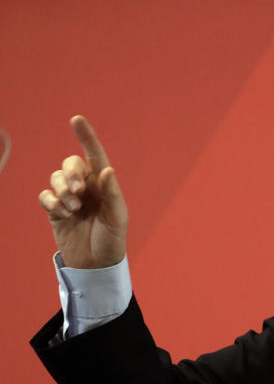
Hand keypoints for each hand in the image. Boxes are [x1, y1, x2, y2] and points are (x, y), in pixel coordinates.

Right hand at [38, 116, 127, 268]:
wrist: (96, 264)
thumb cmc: (112, 240)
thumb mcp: (117, 218)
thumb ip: (112, 193)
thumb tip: (106, 169)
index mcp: (104, 185)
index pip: (94, 155)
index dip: (86, 137)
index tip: (76, 119)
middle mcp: (86, 187)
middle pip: (70, 164)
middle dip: (71, 173)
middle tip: (79, 190)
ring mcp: (69, 198)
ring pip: (55, 178)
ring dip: (63, 190)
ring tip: (74, 209)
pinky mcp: (55, 210)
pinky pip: (46, 196)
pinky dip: (52, 202)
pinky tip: (63, 214)